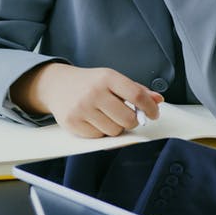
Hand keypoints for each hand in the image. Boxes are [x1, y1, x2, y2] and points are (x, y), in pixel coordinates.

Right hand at [10, 62, 163, 137]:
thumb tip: (158, 99)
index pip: (136, 95)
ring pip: (114, 131)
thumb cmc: (89, 83)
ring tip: (108, 116)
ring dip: (116, 127)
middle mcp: (94, 92)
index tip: (154, 113)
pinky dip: (101, 132)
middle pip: (128, 119)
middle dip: (133, 121)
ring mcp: (82, 108)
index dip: (150, 107)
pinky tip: (95, 120)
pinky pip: (99, 137)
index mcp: (107, 77)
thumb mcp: (112, 79)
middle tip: (128, 116)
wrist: (57, 85)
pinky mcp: (73, 123)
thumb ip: (136, 89)